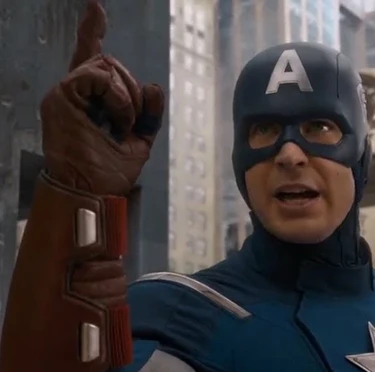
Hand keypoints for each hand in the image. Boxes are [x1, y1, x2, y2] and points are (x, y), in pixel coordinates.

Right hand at [40, 0, 164, 195]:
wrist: (94, 193)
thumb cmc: (111, 173)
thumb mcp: (139, 141)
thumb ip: (148, 114)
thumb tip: (154, 86)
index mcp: (91, 102)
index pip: (92, 60)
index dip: (93, 32)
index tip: (96, 8)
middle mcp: (76, 94)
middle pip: (111, 63)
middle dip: (133, 91)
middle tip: (130, 124)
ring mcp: (66, 93)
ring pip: (106, 66)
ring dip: (127, 97)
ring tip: (123, 126)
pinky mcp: (62, 96)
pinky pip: (99, 76)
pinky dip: (118, 97)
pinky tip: (118, 119)